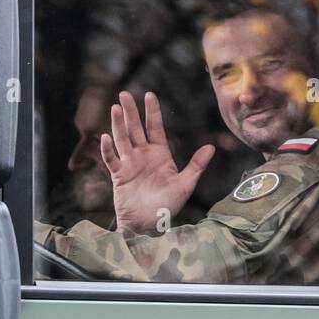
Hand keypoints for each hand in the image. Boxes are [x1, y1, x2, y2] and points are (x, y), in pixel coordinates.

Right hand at [100, 91, 214, 235]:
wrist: (149, 224)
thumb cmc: (168, 206)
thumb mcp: (185, 185)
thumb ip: (196, 165)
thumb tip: (211, 147)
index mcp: (160, 154)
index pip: (155, 128)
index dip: (151, 112)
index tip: (149, 95)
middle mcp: (143, 155)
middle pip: (135, 129)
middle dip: (131, 112)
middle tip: (124, 93)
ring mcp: (130, 164)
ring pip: (122, 139)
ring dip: (118, 124)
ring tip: (115, 107)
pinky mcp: (119, 175)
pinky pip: (111, 159)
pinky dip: (108, 149)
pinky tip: (106, 137)